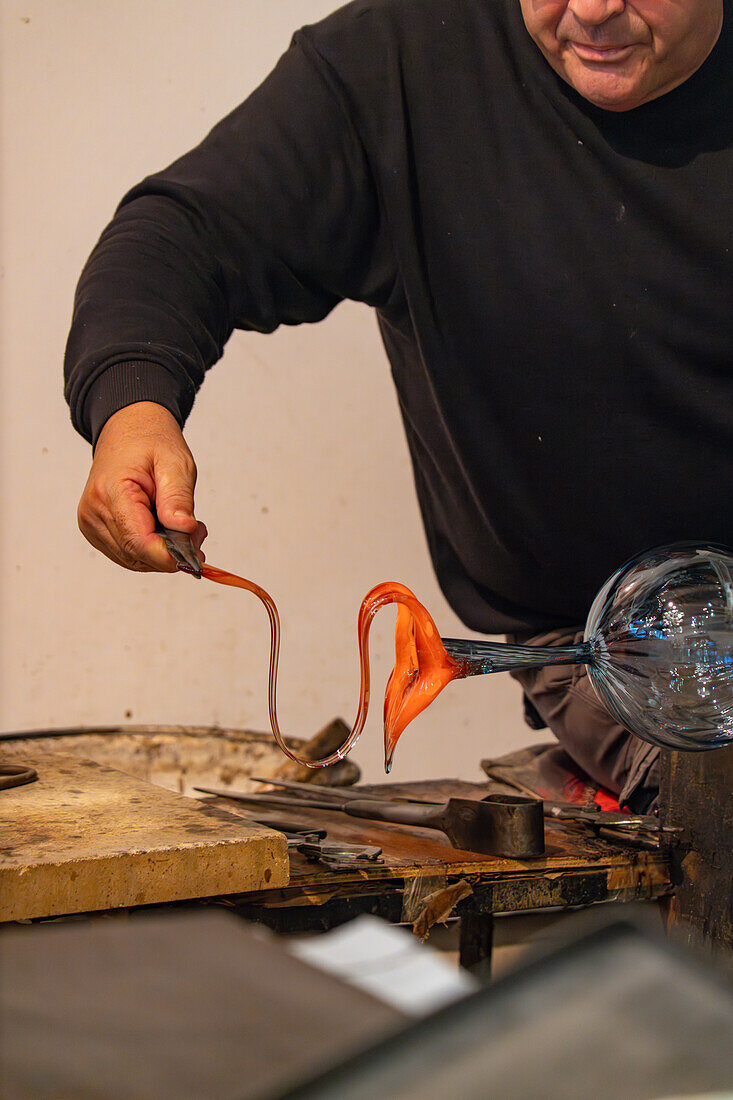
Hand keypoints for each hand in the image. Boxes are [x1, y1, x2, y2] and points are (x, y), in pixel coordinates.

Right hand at [77, 402, 206, 570]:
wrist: (126, 430)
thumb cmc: (150, 442)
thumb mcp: (175, 463)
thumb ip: (177, 498)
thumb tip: (184, 531)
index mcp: (111, 492)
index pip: (138, 542)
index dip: (169, 556)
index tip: (196, 556)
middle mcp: (94, 512)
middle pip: (137, 554)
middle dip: (172, 553)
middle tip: (197, 531)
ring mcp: (90, 523)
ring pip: (133, 559)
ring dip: (162, 552)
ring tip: (181, 524)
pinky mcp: (95, 530)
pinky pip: (127, 553)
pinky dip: (151, 548)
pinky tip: (164, 528)